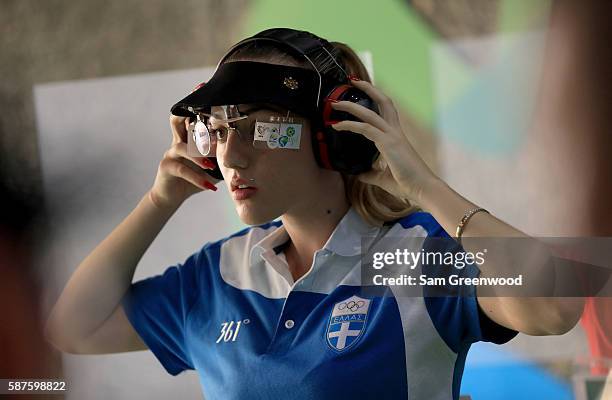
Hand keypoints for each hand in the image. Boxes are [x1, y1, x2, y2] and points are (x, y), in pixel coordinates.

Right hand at [149, 115, 219, 209]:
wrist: (170, 197)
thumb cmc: (189, 181)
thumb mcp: (209, 171)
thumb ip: (220, 163)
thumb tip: (241, 163)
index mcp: (188, 140)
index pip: (192, 122)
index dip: (201, 117)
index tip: (218, 118)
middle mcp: (177, 143)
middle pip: (177, 122)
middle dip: (193, 123)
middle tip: (211, 132)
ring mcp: (170, 154)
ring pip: (182, 148)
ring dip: (198, 156)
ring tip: (211, 166)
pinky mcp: (166, 167)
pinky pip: (181, 170)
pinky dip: (196, 178)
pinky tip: (208, 186)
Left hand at [330, 79, 438, 202]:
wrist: (422, 189)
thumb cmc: (407, 184)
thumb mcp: (383, 178)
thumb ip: (371, 174)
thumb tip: (360, 175)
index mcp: (396, 137)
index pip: (386, 110)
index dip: (375, 98)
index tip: (362, 90)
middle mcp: (395, 132)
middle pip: (383, 101)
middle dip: (368, 88)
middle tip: (351, 81)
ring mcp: (392, 136)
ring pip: (370, 113)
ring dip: (351, 106)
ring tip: (335, 103)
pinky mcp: (388, 143)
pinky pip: (365, 128)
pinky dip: (350, 125)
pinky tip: (338, 125)